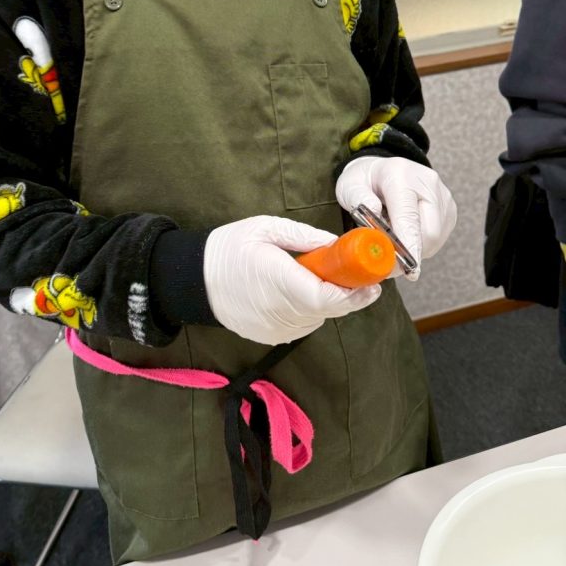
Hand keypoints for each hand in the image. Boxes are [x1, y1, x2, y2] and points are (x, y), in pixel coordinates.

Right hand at [203, 215, 381, 345]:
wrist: (195, 280)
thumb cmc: (229, 249)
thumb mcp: (265, 228)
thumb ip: (302, 236)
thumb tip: (335, 243)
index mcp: (278, 281)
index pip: (326, 297)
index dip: (353, 293)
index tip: (370, 282)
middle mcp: (279, 311)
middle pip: (328, 310)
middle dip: (348, 295)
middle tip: (361, 278)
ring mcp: (275, 328)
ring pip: (318, 318)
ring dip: (327, 302)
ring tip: (320, 279)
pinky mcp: (271, 337)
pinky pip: (303, 324)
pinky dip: (310, 310)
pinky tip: (299, 292)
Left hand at [335, 156, 456, 274]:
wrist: (381, 170)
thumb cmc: (365, 180)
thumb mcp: (349, 185)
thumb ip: (357, 199)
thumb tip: (374, 219)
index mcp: (401, 175)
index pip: (408, 216)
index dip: (408, 245)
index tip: (405, 267)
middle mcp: (427, 183)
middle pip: (429, 231)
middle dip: (409, 252)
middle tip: (388, 259)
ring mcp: (442, 195)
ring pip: (435, 238)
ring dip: (414, 248)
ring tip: (394, 238)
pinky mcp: (449, 208)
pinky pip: (439, 237)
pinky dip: (421, 243)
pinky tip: (406, 233)